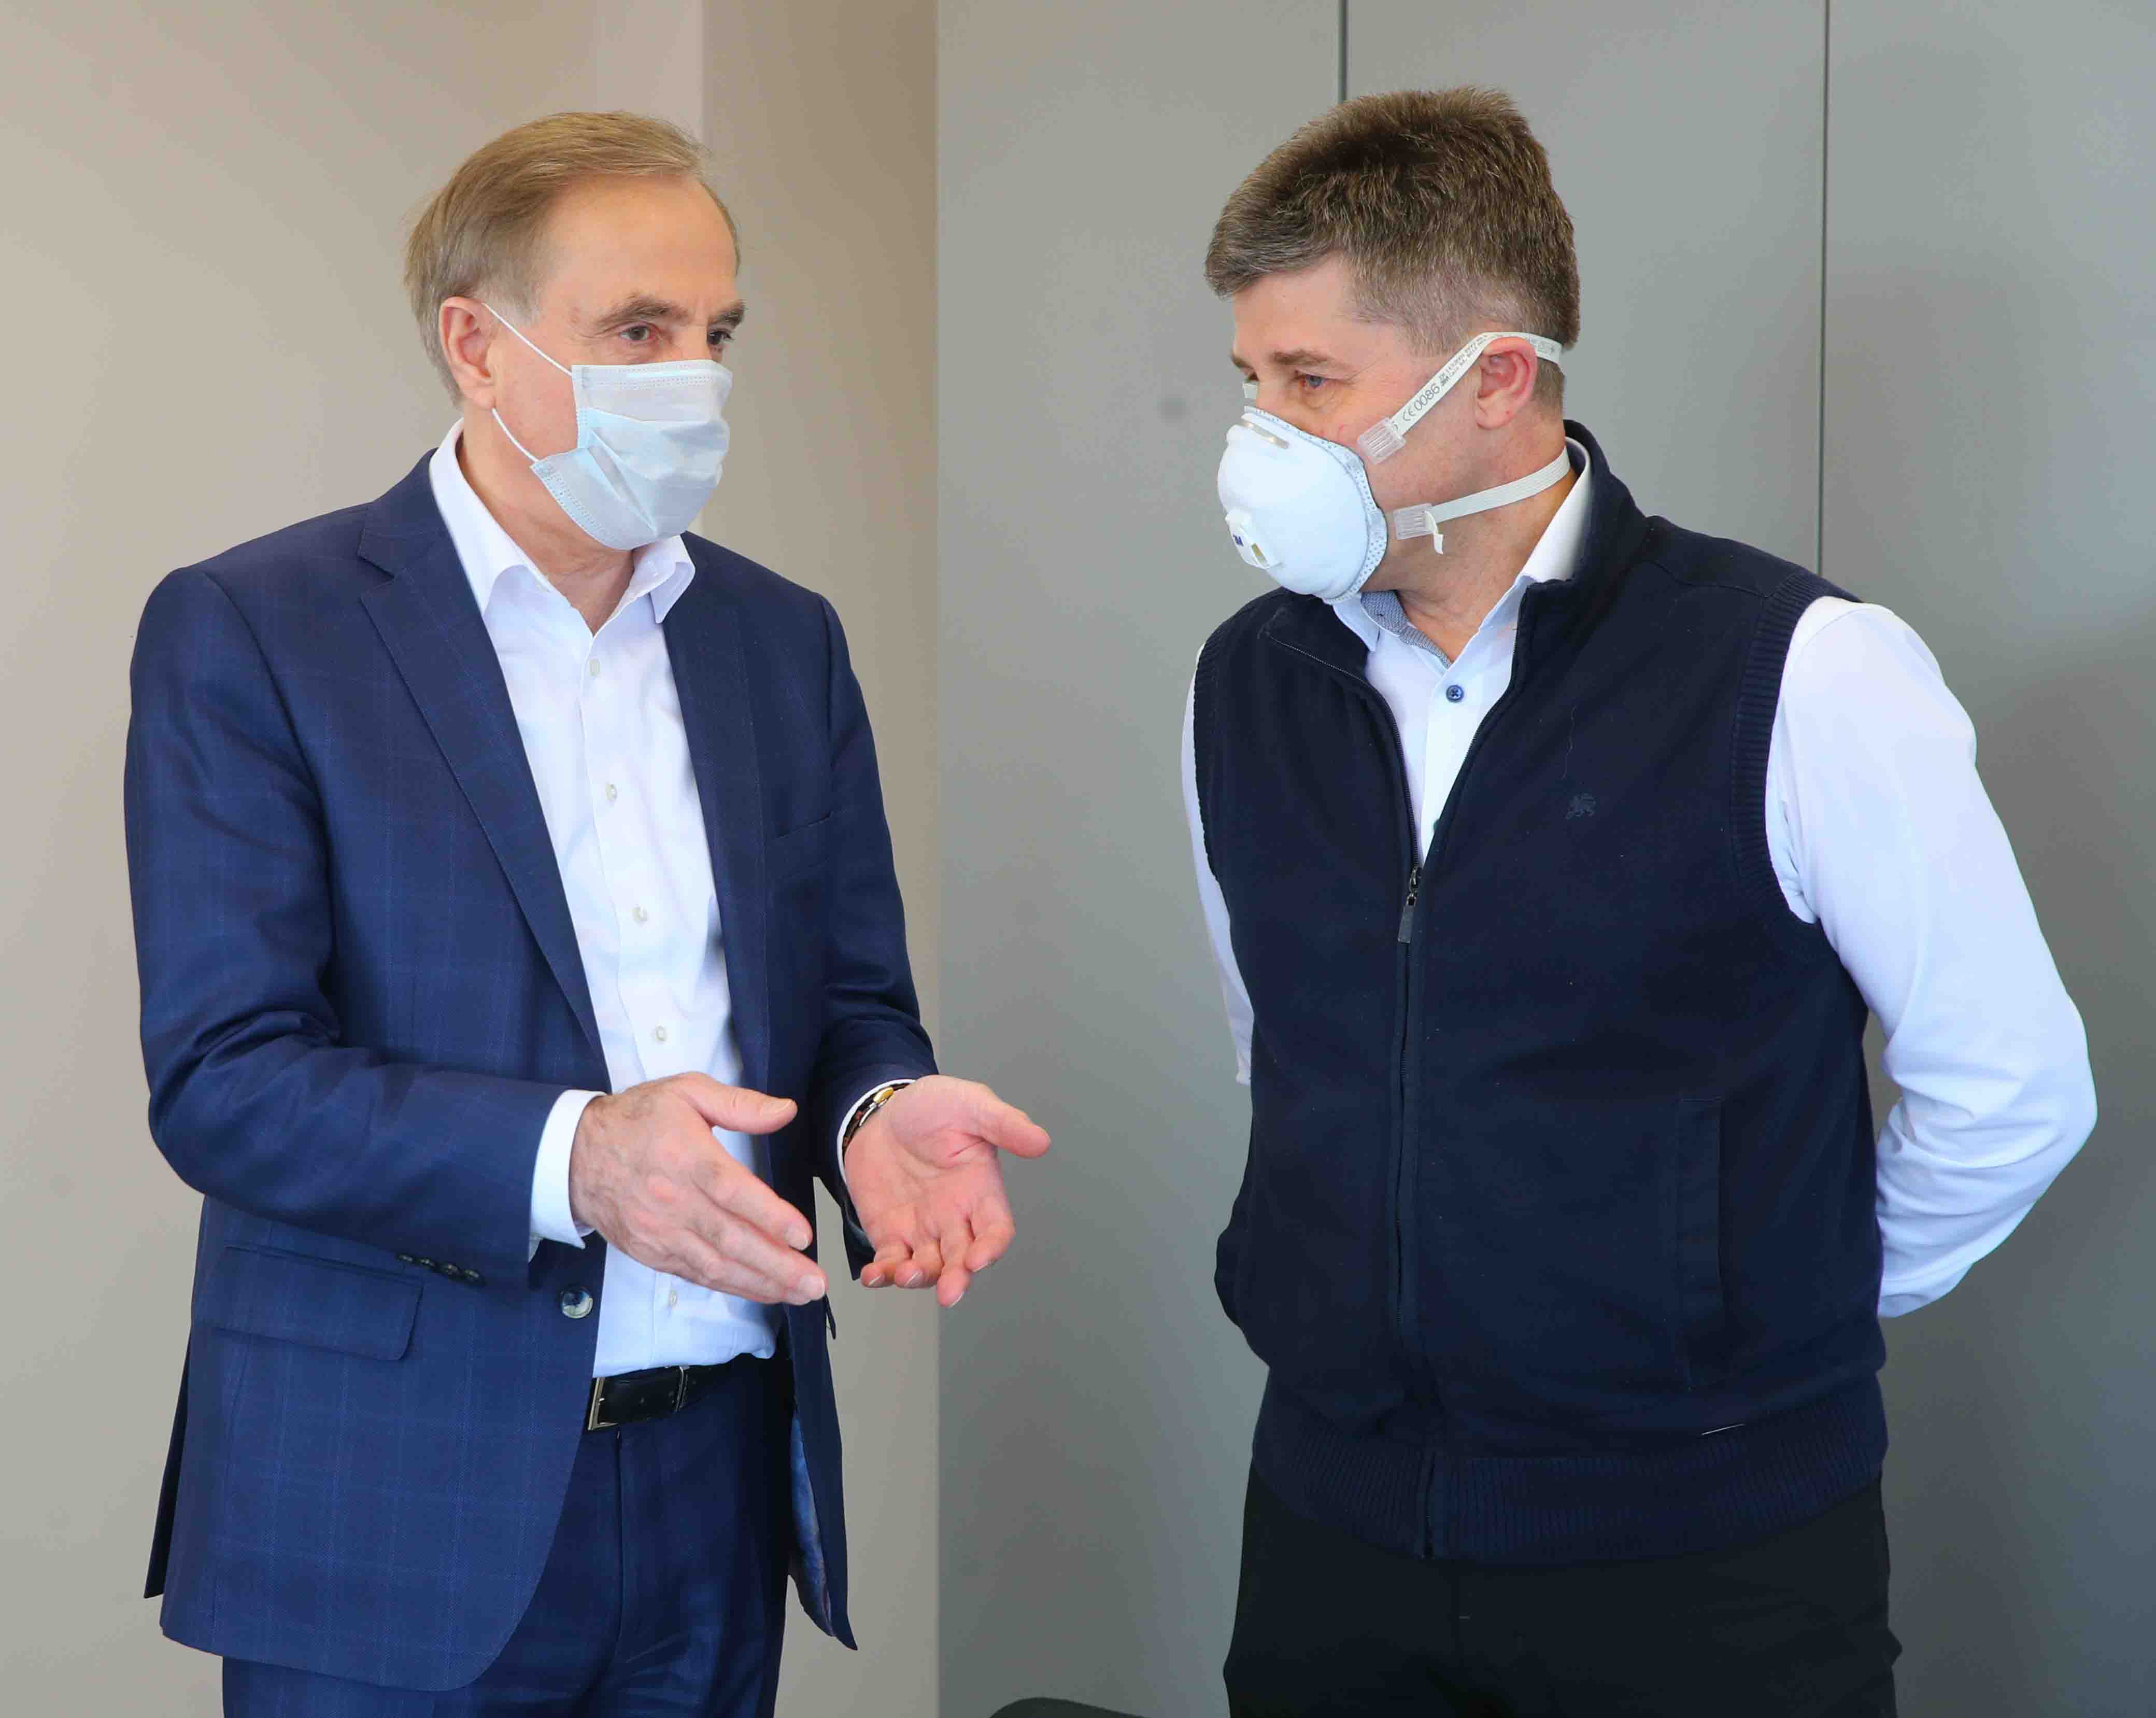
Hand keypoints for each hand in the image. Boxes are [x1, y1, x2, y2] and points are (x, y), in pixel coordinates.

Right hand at [569, 1074, 826, 1304]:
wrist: (575, 1154)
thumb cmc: (637, 1120)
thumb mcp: (687, 1091)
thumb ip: (740, 1103)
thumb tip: (786, 1110)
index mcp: (684, 1156)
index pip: (731, 1191)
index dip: (769, 1216)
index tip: (802, 1235)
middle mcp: (672, 1199)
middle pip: (729, 1238)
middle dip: (776, 1265)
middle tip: (814, 1283)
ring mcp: (659, 1231)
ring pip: (715, 1265)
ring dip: (761, 1283)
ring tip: (799, 1292)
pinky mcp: (651, 1251)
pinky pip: (696, 1274)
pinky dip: (731, 1286)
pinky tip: (762, 1290)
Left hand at [846, 1075, 1049, 1305]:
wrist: (882, 1111)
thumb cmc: (932, 1107)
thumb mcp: (971, 1104)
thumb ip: (1004, 1123)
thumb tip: (1041, 1141)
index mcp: (980, 1190)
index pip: (996, 1229)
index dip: (992, 1248)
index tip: (978, 1257)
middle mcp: (955, 1217)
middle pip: (963, 1259)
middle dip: (957, 1278)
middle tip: (949, 1291)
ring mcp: (922, 1229)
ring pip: (927, 1267)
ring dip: (919, 1278)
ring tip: (905, 1274)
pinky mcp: (889, 1232)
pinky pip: (889, 1261)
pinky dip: (882, 1274)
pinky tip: (874, 1275)